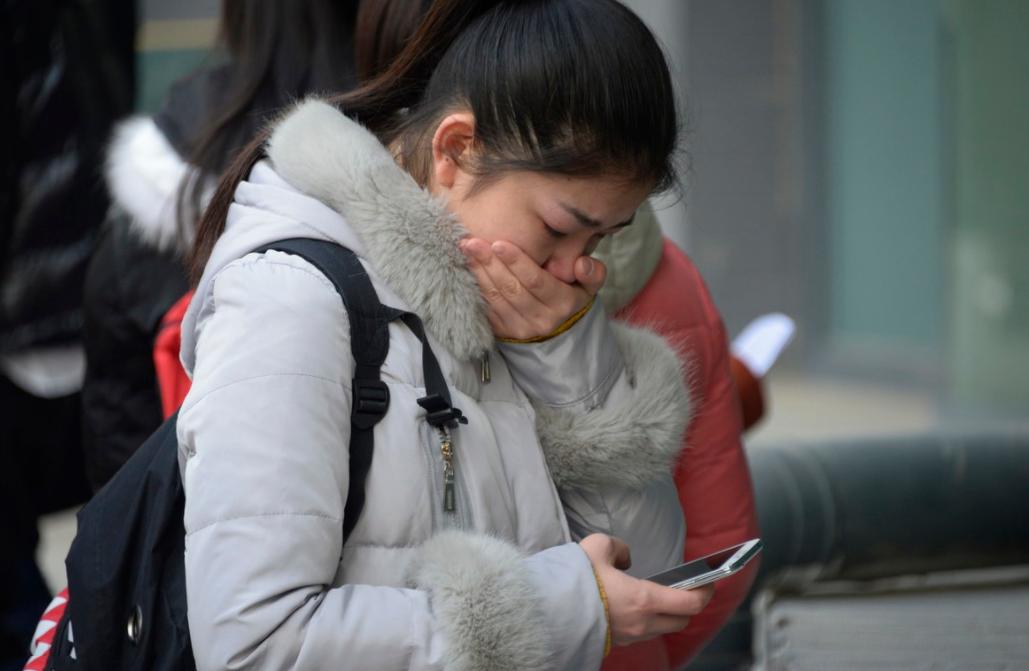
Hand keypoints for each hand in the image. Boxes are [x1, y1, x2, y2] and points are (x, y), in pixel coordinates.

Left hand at [459, 238, 606, 339]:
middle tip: (473, 242)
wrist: (560, 333)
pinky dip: (475, 288)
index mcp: (562, 304)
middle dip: (491, 264)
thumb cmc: (571, 298)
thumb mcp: (589, 287)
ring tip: (467, 250)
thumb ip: (592, 273)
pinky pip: (487, 309)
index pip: (536, 282)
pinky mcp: (504, 333)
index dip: (517, 262)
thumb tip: (581, 263)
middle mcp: (540, 319)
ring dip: (479, 273)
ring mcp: (520, 328)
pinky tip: (467, 269)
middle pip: (511, 289)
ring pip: (496, 298)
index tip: (499, 243)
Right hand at [579, 534, 714, 646]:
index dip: (706, 592)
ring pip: (661, 629)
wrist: (548, 612)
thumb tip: (625, 558)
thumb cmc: (576, 580)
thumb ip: (618, 547)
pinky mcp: (615, 642)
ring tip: (659, 597)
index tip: (710, 581)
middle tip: (687, 590)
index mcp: (645, 600)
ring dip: (666, 615)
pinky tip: (633, 606)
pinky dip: (646, 621)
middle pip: (681, 621)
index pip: (691, 603)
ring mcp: (629, 637)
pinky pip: (641, 633)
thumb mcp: (598, 547)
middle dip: (689, 606)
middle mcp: (642, 624)